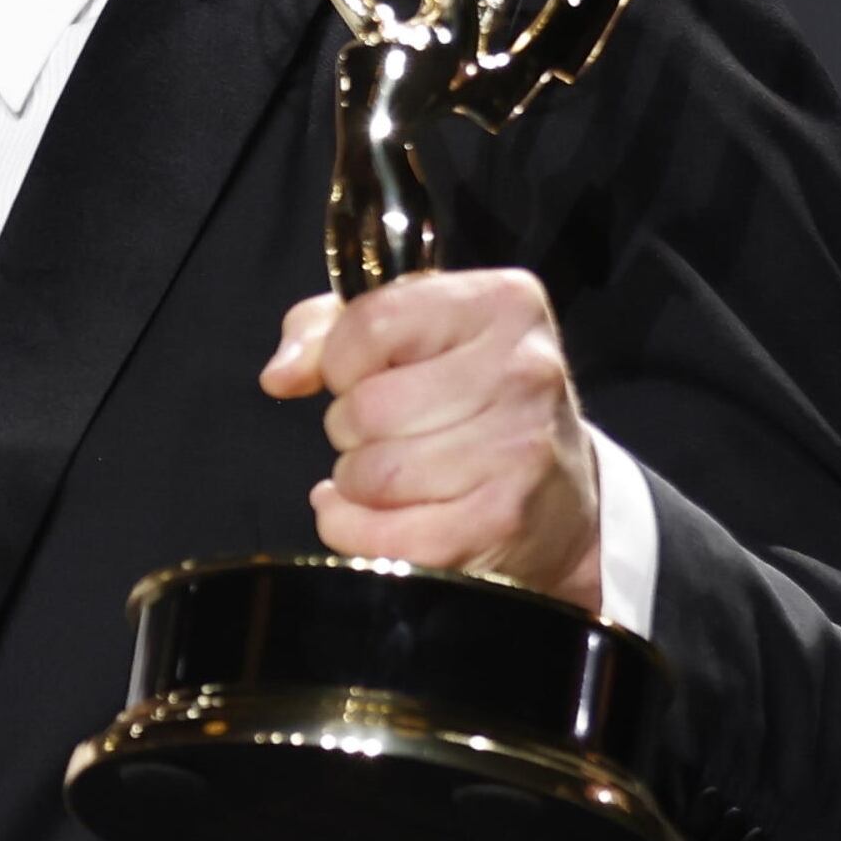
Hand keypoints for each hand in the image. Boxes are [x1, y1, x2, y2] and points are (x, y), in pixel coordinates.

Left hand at [258, 269, 601, 614]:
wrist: (558, 497)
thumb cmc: (471, 402)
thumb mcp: (412, 334)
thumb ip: (326, 330)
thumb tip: (281, 374)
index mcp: (504, 304)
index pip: (370, 325)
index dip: (343, 360)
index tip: (366, 374)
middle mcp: (523, 371)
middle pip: (365, 407)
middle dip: (353, 427)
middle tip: (391, 433)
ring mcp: (518, 451)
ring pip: (370, 473)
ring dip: (359, 482)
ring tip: (397, 474)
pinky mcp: (500, 523)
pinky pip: (382, 535)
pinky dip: (357, 530)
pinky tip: (385, 516)